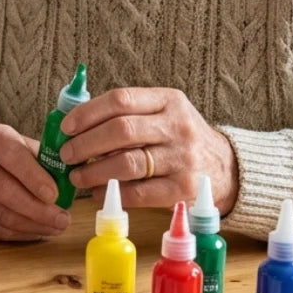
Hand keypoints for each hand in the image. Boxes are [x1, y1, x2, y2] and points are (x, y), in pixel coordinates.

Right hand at [0, 123, 69, 239]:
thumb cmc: (12, 157)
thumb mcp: (28, 147)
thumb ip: (49, 160)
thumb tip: (78, 178)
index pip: (13, 156)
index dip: (34, 178)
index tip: (54, 195)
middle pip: (6, 191)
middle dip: (39, 210)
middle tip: (63, 219)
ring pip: (2, 214)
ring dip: (33, 225)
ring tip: (56, 227)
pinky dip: (21, 233)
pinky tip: (38, 231)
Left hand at [59, 86, 237, 213]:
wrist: (226, 169)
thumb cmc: (178, 139)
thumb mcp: (162, 113)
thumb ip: (125, 114)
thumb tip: (73, 126)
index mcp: (168, 101)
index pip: (121, 99)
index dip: (87, 113)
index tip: (66, 127)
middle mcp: (178, 126)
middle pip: (121, 131)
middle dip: (85, 144)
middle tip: (67, 155)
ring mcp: (183, 158)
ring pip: (127, 163)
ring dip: (93, 172)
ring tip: (77, 176)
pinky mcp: (183, 188)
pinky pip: (138, 192)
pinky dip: (112, 193)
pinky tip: (99, 193)